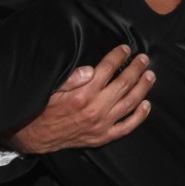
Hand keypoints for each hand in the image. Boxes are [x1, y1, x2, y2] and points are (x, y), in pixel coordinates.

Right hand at [3, 44, 153, 153]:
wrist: (34, 135)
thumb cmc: (43, 108)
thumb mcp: (52, 88)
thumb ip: (71, 78)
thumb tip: (89, 69)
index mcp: (83, 94)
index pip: (108, 69)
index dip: (118, 56)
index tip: (125, 49)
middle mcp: (95, 109)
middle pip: (124, 84)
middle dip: (136, 69)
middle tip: (144, 59)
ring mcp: (101, 125)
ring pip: (130, 103)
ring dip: (143, 88)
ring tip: (150, 76)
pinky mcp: (102, 137)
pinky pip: (127, 127)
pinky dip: (139, 116)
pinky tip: (146, 105)